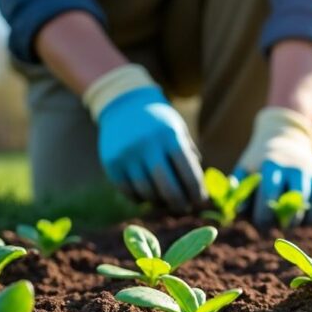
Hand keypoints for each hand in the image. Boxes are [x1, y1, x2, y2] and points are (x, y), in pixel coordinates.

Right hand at [86, 65, 206, 212]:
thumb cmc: (159, 122)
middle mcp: (147, 145)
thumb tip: (199, 190)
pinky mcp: (111, 163)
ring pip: (147, 192)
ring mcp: (127, 155)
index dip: (196, 191)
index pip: (188, 172)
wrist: (123, 103)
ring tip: (167, 201)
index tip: (200, 200)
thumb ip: (189, 157)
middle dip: (179, 202)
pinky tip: (148, 196)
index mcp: (169, 136)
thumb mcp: (178, 130)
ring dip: (160, 202)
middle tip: (184, 207)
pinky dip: (140, 198)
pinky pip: (128, 192)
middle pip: (167, 187)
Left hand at [234, 107, 311, 227]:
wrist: (285, 137)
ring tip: (299, 224)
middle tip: (282, 225)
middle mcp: (297, 166)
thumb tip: (236, 211)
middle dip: (289, 218)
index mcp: (273, 164)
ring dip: (310, 219)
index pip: (270, 194)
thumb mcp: (246, 167)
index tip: (262, 223)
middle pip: (298, 197)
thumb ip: (239, 188)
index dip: (265, 214)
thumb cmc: (260, 160)